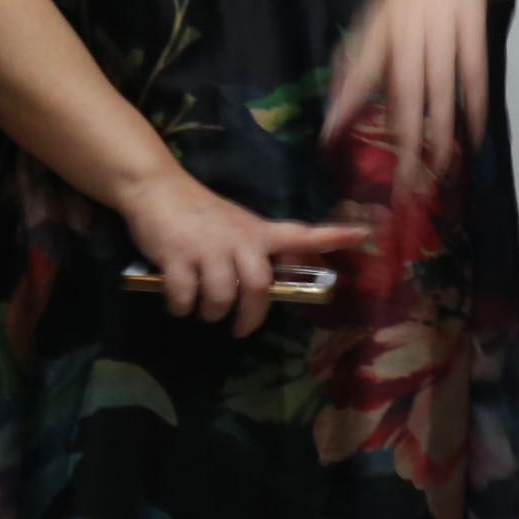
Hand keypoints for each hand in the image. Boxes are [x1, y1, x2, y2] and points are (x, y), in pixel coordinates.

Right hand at [119, 169, 368, 339]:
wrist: (157, 189)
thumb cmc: (200, 212)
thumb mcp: (237, 225)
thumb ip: (257, 249)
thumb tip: (273, 280)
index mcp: (257, 231)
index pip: (300, 233)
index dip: (331, 236)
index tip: (362, 233)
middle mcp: (238, 239)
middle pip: (258, 287)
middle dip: (250, 316)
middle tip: (240, 329)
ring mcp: (207, 248)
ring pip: (221, 298)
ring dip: (212, 313)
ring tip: (204, 311)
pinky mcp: (176, 257)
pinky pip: (186, 297)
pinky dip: (181, 307)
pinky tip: (178, 302)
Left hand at [325, 0, 493, 182]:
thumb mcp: (379, 6)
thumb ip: (364, 50)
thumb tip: (341, 97)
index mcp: (382, 22)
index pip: (360, 67)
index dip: (345, 101)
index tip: (329, 136)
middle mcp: (410, 28)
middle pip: (406, 90)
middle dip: (405, 138)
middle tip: (403, 179)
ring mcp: (444, 27)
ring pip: (442, 89)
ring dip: (442, 132)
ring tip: (439, 169)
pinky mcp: (473, 27)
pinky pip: (475, 74)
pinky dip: (475, 106)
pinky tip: (474, 135)